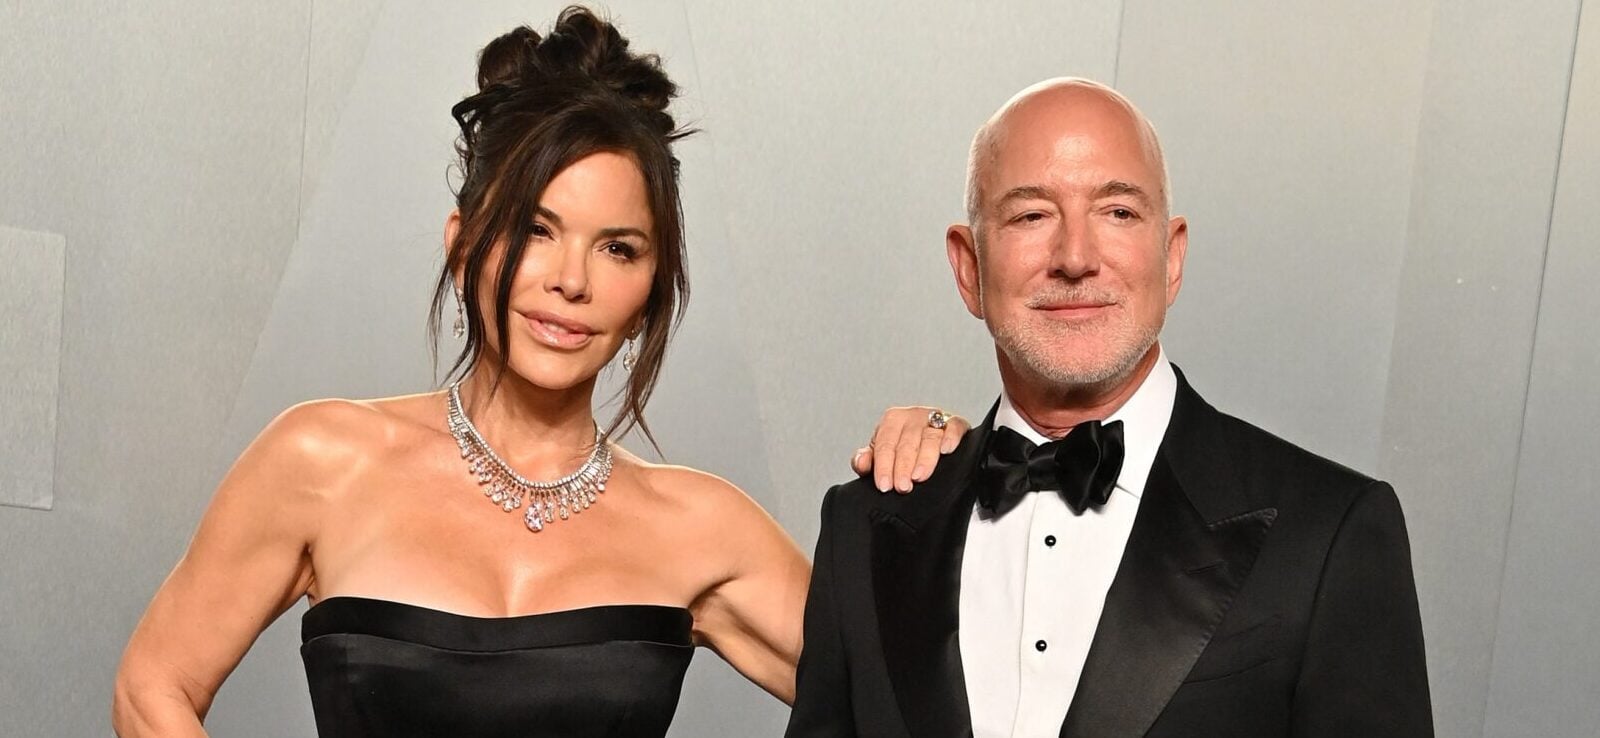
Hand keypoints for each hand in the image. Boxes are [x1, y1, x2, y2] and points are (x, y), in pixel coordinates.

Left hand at [850, 407, 971, 492]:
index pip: (885, 445)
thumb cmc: (904, 446)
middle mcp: (912, 416)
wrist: (933, 437)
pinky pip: (953, 427)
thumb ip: (866, 459)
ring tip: (919, 476)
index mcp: (892, 420)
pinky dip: (950, 438)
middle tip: (902, 487)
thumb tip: (861, 464)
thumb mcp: (882, 453)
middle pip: (906, 444)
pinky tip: (946, 450)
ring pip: (929, 438)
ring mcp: (934, 417)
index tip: (884, 486)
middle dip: (903, 467)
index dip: (884, 467)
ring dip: (925, 459)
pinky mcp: (955, 422)